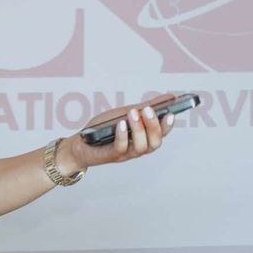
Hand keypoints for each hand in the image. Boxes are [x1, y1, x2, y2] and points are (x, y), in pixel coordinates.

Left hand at [61, 96, 175, 170]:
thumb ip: (146, 107)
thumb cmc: (105, 128)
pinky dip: (123, 135)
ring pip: (141, 147)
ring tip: (133, 113)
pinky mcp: (112, 156)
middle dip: (153, 126)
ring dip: (139, 129)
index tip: (171, 113)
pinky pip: (121, 147)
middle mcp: (139, 147)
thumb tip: (169, 97)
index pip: (162, 134)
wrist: (81, 143)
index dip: (168, 125)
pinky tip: (121, 124)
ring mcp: (127, 153)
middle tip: (148, 111)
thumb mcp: (126, 113)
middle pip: (155, 142)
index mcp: (145, 138)